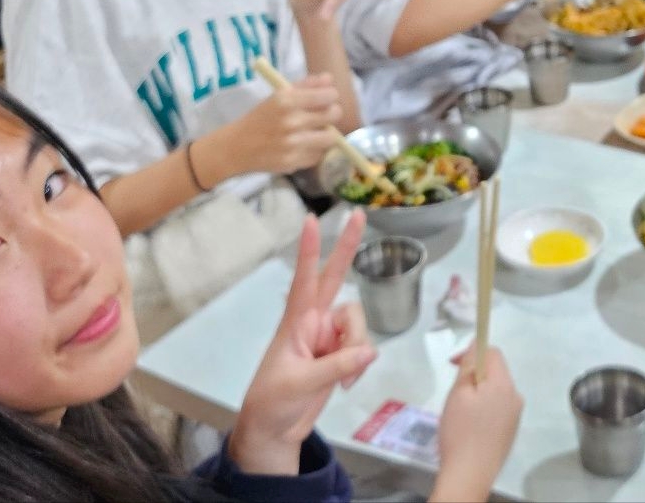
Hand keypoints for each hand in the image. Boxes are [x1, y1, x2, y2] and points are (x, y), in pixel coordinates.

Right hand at [210, 73, 343, 178]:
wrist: (235, 147)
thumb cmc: (260, 118)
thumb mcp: (278, 96)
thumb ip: (306, 85)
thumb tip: (329, 78)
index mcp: (287, 101)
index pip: (329, 95)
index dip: (330, 96)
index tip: (325, 99)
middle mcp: (291, 122)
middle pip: (334, 115)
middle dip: (331, 113)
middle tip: (322, 116)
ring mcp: (293, 144)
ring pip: (331, 138)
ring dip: (325, 134)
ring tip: (314, 132)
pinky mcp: (293, 162)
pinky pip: (318, 155)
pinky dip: (313, 150)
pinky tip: (302, 146)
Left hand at [230, 212, 376, 475]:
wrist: (274, 430)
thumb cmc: (273, 401)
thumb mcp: (301, 383)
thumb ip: (337, 366)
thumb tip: (371, 352)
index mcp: (296, 321)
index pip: (305, 278)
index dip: (310, 250)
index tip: (311, 219)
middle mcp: (315, 322)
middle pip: (335, 278)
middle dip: (347, 248)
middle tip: (360, 214)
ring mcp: (329, 338)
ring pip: (359, 324)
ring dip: (357, 349)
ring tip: (342, 379)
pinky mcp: (340, 355)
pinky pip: (363, 349)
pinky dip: (359, 366)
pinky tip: (345, 384)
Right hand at [431, 347, 523, 501]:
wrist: (470, 474)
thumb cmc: (461, 431)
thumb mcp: (458, 394)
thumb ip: (468, 366)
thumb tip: (476, 346)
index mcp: (504, 384)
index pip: (493, 353)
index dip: (472, 352)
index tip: (454, 365)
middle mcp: (516, 396)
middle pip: (496, 372)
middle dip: (474, 374)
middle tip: (454, 391)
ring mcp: (515, 415)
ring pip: (496, 391)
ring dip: (478, 392)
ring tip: (460, 411)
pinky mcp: (510, 430)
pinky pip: (498, 408)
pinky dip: (484, 408)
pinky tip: (470, 425)